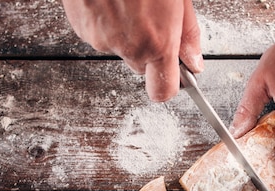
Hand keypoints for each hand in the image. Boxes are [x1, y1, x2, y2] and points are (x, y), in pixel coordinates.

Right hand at [61, 0, 203, 101]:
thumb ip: (187, 33)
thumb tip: (194, 60)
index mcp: (156, 43)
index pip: (163, 91)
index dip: (169, 83)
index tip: (176, 74)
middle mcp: (127, 47)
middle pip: (141, 65)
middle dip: (148, 47)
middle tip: (151, 15)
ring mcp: (100, 38)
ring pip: (119, 46)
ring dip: (126, 30)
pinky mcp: (80, 26)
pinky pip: (99, 32)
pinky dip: (105, 18)